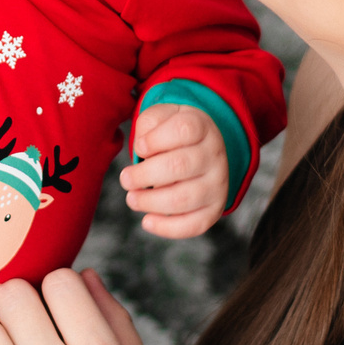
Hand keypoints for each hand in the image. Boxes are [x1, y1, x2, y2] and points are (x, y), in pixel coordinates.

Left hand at [120, 105, 228, 239]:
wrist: (203, 151)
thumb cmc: (174, 134)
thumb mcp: (163, 117)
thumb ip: (150, 122)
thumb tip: (143, 149)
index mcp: (203, 127)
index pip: (183, 129)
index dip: (155, 139)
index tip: (140, 147)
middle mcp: (214, 155)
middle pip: (179, 165)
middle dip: (143, 175)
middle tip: (125, 179)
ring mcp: (218, 184)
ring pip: (183, 198)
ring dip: (150, 202)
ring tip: (132, 199)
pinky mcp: (214, 209)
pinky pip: (193, 225)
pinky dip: (167, 227)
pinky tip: (147, 221)